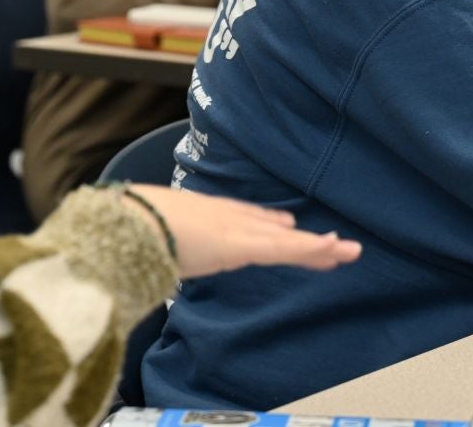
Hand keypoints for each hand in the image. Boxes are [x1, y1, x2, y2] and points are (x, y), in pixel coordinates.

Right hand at [122, 184, 361, 278]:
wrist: (124, 222)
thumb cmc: (126, 230)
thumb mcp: (143, 237)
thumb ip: (154, 247)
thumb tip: (141, 257)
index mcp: (202, 216)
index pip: (243, 219)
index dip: (267, 224)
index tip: (285, 225)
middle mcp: (224, 218)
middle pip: (270, 230)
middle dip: (299, 239)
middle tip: (330, 243)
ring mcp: (234, 229)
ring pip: (285, 242)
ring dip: (316, 247)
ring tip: (347, 250)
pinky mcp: (241, 245)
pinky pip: (283, 250)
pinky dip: (310, 250)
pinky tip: (333, 250)